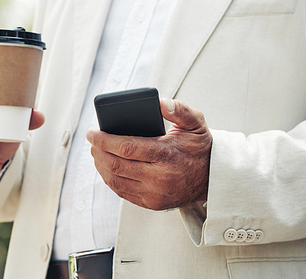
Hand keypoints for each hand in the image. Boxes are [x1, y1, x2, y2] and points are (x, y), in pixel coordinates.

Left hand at [87, 98, 211, 210]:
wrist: (214, 179)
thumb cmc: (200, 147)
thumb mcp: (196, 123)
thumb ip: (179, 109)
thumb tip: (158, 101)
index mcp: (166, 155)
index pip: (126, 147)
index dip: (104, 140)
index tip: (92, 133)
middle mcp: (159, 177)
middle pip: (116, 165)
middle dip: (98, 152)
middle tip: (92, 141)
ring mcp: (154, 194)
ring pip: (115, 180)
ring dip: (100, 166)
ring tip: (96, 153)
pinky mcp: (152, 204)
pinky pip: (122, 192)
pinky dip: (110, 179)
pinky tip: (106, 167)